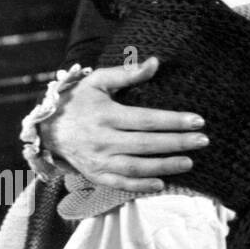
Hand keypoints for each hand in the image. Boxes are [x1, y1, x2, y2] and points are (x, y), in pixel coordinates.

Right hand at [39, 56, 203, 192]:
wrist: (46, 128)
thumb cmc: (78, 100)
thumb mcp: (98, 81)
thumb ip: (127, 73)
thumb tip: (155, 62)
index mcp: (106, 115)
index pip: (147, 120)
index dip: (174, 121)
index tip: (198, 121)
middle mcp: (102, 140)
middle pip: (146, 144)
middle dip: (177, 143)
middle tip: (203, 140)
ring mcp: (98, 160)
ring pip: (136, 167)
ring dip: (164, 166)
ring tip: (190, 162)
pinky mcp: (94, 174)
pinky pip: (120, 184)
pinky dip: (140, 186)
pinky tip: (161, 183)